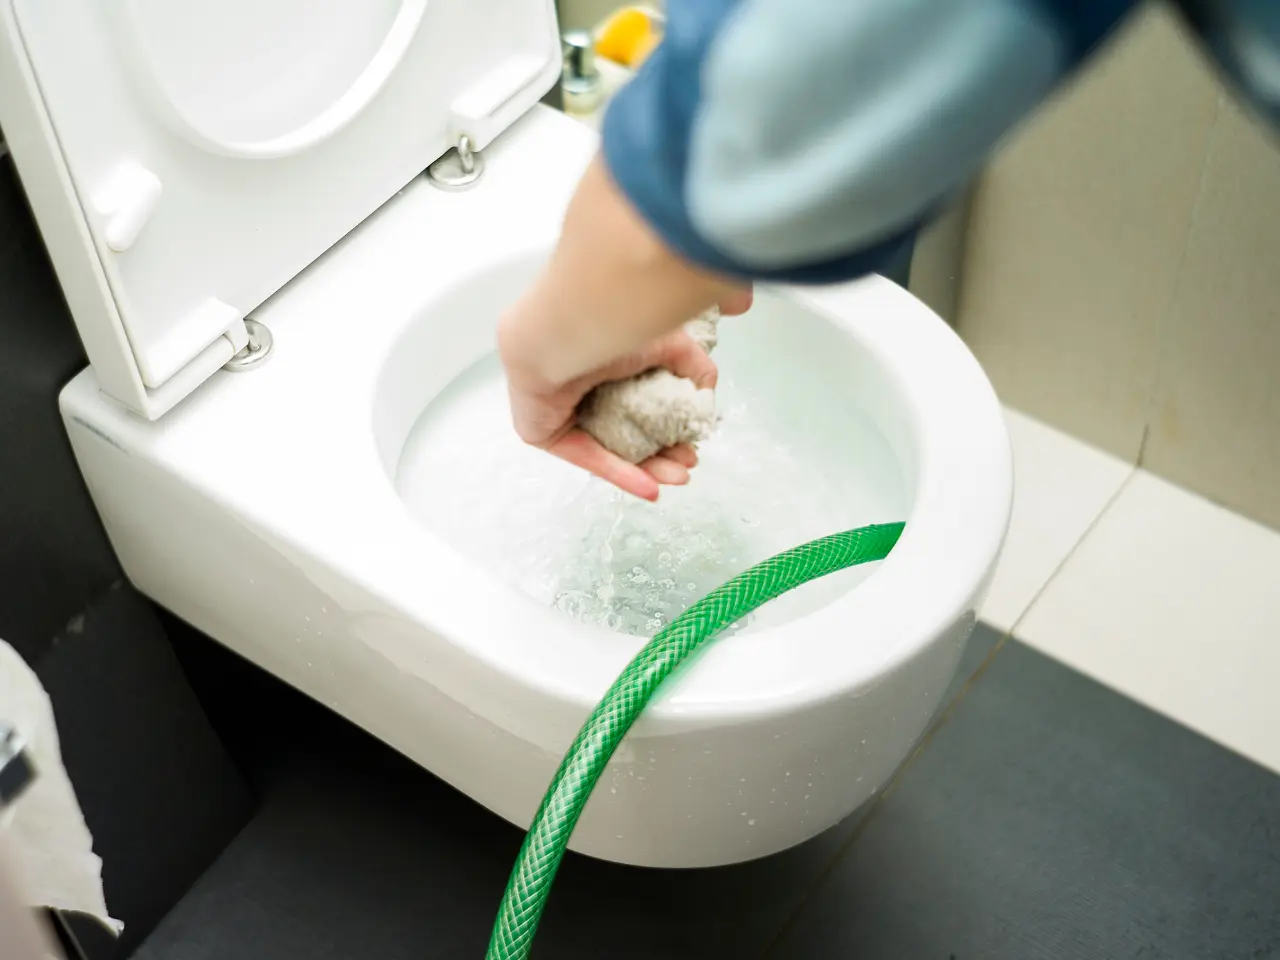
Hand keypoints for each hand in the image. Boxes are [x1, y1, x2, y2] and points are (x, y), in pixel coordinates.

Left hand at [497, 152, 752, 499]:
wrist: (566, 328)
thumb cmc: (613, 322)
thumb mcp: (670, 342)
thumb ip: (694, 363)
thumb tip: (710, 387)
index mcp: (606, 359)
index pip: (641, 401)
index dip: (671, 425)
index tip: (694, 440)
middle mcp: (581, 383)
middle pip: (628, 430)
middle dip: (663, 452)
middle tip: (690, 463)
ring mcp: (559, 408)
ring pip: (610, 448)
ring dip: (648, 467)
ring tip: (680, 476)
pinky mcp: (543, 430)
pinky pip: (586, 457)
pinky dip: (621, 474)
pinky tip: (653, 490)